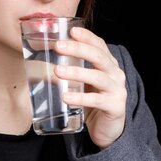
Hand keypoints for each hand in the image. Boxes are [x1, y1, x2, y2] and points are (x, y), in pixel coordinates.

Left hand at [54, 27, 126, 148]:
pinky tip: (66, 97)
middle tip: (58, 47)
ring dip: (77, 72)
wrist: (108, 129)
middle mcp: (116, 74)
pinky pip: (97, 100)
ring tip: (57, 71)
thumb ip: (71, 70)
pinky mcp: (115, 107)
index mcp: (108, 64)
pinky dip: (80, 98)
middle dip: (78, 49)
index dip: (87, 36)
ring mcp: (117, 90)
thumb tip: (42, 59)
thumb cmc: (93, 101)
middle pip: (98, 56)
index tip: (71, 30)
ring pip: (98, 77)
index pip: (99, 45)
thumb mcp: (83, 83)